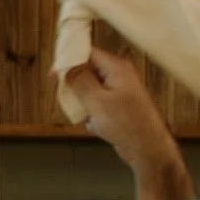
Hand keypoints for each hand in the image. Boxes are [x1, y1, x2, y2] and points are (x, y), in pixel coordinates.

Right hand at [64, 46, 194, 199]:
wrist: (146, 147)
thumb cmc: (125, 123)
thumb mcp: (96, 100)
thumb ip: (79, 80)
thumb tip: (67, 67)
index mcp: (116, 67)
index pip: (87, 53)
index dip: (68, 60)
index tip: (53, 75)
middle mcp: (119, 75)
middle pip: (87, 70)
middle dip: (75, 84)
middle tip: (69, 99)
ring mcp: (119, 90)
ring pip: (90, 88)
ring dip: (82, 102)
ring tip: (86, 115)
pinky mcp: (118, 105)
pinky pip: (97, 103)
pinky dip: (91, 112)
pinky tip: (96, 124)